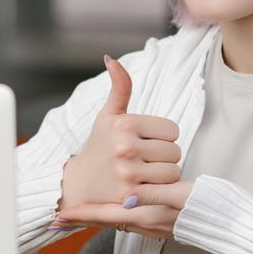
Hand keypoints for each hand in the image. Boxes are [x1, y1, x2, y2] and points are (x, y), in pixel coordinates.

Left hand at [52, 180, 193, 238]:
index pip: (106, 216)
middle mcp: (146, 224)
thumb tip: (127, 195)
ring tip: (83, 208)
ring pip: (117, 220)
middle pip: (107, 220)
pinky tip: (115, 207)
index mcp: (146, 215)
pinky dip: (116, 214)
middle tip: (64, 214)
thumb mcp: (178, 196)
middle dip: (86, 216)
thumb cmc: (203, 206)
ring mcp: (152, 226)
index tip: (61, 214)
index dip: (84, 214)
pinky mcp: (159, 224)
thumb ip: (152, 196)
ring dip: (99, 215)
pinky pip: (129, 220)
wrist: (224, 222)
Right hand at [57, 55, 181, 212]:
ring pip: (173, 171)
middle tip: (144, 159)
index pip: (172, 130)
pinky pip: (165, 189)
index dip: (162, 137)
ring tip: (145, 173)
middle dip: (164, 156)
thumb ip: (119, 88)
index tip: (145, 142)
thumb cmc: (98, 146)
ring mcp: (128, 172)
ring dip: (164, 174)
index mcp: (125, 124)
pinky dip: (159, 189)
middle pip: (175, 151)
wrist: (77, 185)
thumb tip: (110, 58)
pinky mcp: (131, 195)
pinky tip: (144, 186)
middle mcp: (126, 147)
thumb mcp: (107, 115)